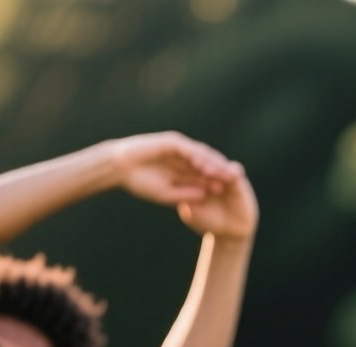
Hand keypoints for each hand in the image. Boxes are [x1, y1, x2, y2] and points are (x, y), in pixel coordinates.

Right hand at [107, 132, 238, 205]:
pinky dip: (198, 155)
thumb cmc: (140, 182)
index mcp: (184, 171)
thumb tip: (206, 196)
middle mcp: (184, 158)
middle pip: (207, 164)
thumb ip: (186, 194)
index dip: (217, 183)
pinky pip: (188, 148)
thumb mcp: (167, 193)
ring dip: (213, 163)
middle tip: (236, 181)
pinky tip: (206, 164)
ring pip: (201, 155)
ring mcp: (179, 148)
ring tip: (224, 173)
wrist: (119, 168)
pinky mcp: (171, 142)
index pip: (205, 176)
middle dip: (221, 172)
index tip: (230, 194)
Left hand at [178, 168, 258, 240]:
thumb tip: (172, 191)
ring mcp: (223, 175)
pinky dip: (231, 171)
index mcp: (193, 176)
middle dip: (197, 160)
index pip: (187, 165)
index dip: (181, 164)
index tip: (173, 163)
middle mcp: (208, 172)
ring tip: (205, 167)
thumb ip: (185, 201)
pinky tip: (229, 171)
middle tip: (191, 159)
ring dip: (213, 164)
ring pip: (218, 164)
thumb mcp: (191, 212)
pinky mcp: (237, 180)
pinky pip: (235, 172)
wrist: (229, 232)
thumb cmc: (206, 222)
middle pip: (202, 161)